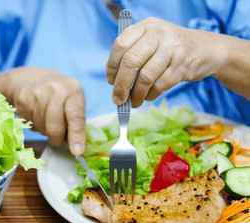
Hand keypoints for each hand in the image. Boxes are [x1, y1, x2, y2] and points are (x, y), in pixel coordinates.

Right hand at [5, 67, 85, 154]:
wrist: (30, 78)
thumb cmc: (58, 95)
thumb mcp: (72, 101)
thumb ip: (75, 121)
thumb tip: (76, 148)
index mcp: (73, 90)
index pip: (76, 116)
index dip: (76, 135)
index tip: (77, 151)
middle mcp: (56, 89)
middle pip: (55, 127)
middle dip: (56, 139)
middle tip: (57, 138)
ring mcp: (37, 92)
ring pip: (41, 128)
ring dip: (44, 131)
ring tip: (46, 120)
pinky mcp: (23, 99)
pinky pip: (29, 123)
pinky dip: (34, 124)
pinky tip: (35, 114)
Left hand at [106, 17, 222, 106]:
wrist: (206, 49)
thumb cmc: (169, 49)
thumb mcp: (151, 40)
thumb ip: (132, 53)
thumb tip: (113, 81)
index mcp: (145, 26)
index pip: (120, 45)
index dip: (112, 66)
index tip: (111, 81)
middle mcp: (158, 33)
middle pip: (131, 62)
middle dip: (121, 85)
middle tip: (117, 99)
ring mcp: (172, 48)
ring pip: (145, 77)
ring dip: (136, 95)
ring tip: (133, 102)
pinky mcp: (183, 65)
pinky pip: (160, 85)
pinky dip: (150, 95)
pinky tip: (147, 97)